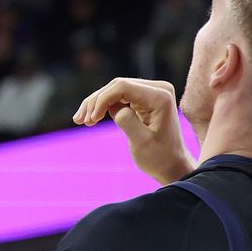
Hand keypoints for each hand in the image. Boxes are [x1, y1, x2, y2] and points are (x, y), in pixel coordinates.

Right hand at [73, 77, 194, 184]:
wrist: (171, 165)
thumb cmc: (159, 157)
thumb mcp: (142, 142)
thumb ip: (128, 122)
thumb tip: (114, 107)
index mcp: (161, 96)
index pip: (123, 87)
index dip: (102, 99)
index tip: (91, 120)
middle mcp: (157, 88)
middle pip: (116, 86)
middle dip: (95, 102)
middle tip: (80, 121)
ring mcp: (150, 91)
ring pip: (113, 90)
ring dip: (95, 104)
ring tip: (80, 120)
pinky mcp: (143, 98)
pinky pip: (117, 96)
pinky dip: (102, 106)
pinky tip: (89, 118)